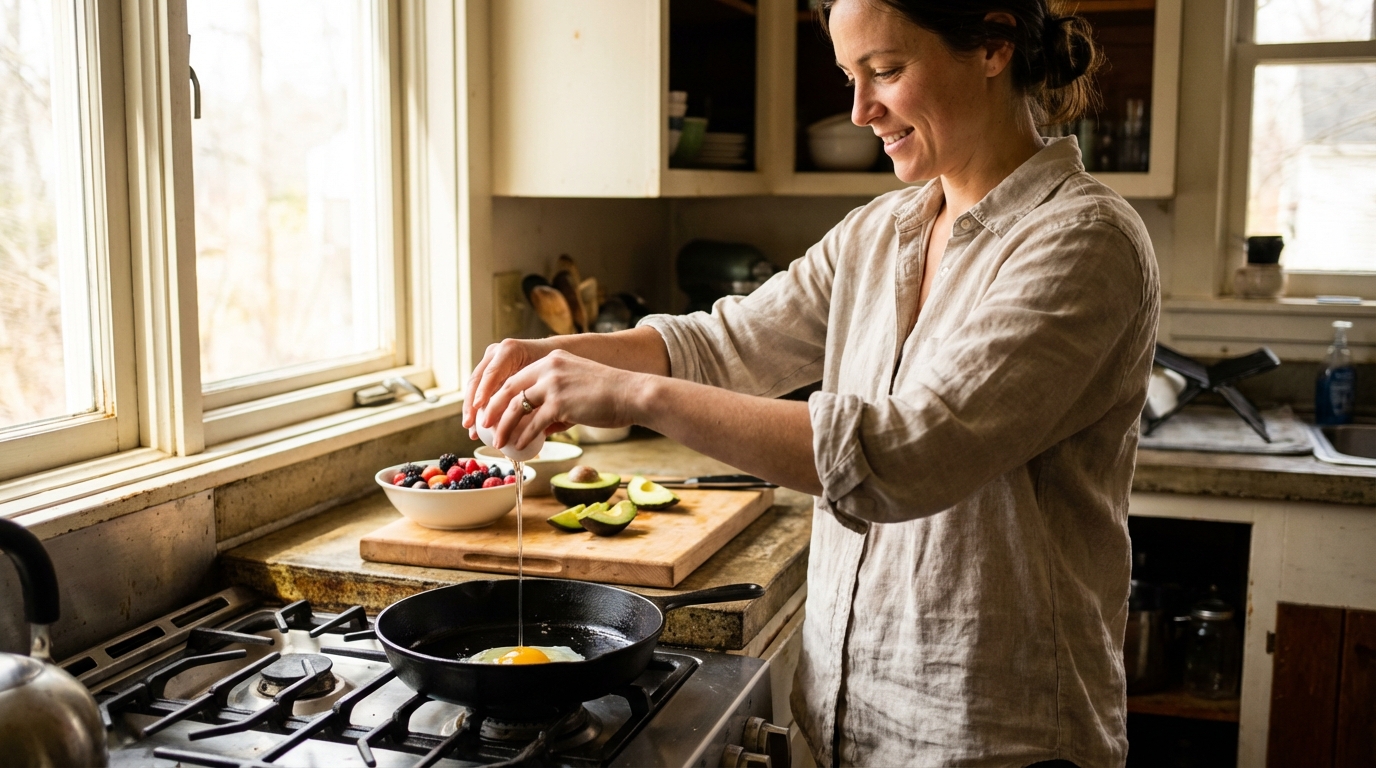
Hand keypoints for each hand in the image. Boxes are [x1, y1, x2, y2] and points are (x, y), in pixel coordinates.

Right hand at [463, 338, 554, 437]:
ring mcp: (490, 362)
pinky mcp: (489, 374)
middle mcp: (496, 353)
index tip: (478, 407)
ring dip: (471, 411)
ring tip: (472, 432)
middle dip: (471, 404)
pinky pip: (480, 392)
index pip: (492, 373)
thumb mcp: (547, 377)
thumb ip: (536, 393)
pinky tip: (477, 429)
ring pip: (475, 388)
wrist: (554, 354)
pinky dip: (478, 411)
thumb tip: (535, 422)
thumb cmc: (554, 367)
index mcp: (510, 350)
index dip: (483, 391)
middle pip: (477, 380)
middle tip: (470, 425)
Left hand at [482, 350, 640, 451]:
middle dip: (493, 410)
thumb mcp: (577, 383)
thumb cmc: (610, 394)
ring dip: (505, 427)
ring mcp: (554, 385)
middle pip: (509, 390)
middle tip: (485, 426)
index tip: (491, 411)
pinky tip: (520, 446)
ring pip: (517, 407)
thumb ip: (556, 395)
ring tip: (499, 442)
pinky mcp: (560, 404)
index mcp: (552, 360)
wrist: (632, 394)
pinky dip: (524, 436)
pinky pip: (534, 423)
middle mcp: (549, 368)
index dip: (500, 396)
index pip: (516, 377)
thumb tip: (540, 421)